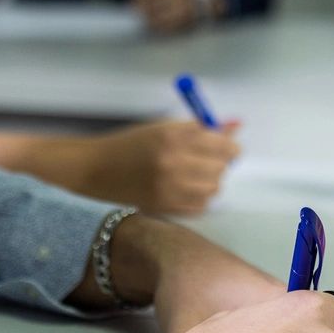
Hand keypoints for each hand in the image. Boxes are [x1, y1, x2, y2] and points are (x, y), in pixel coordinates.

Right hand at [86, 118, 241, 215]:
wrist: (97, 169)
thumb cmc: (133, 144)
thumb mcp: (165, 127)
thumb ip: (201, 127)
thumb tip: (236, 125)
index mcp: (174, 135)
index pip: (221, 143)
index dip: (229, 146)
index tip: (228, 148)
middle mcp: (174, 161)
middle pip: (220, 167)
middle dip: (220, 163)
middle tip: (208, 161)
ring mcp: (170, 187)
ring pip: (214, 188)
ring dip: (210, 181)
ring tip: (193, 175)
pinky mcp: (166, 207)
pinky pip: (201, 206)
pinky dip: (199, 198)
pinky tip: (184, 189)